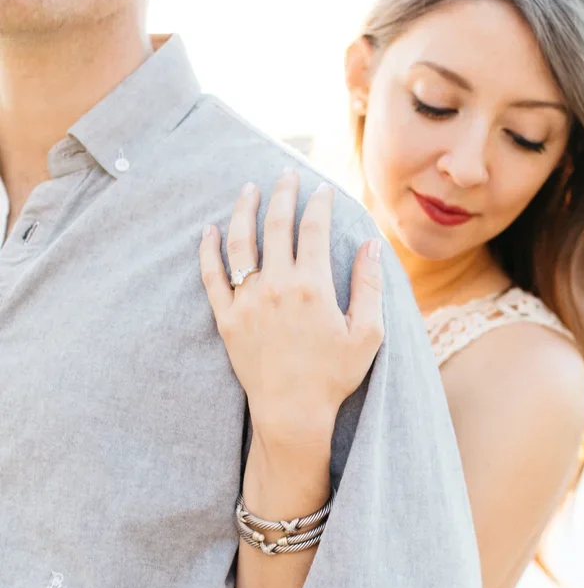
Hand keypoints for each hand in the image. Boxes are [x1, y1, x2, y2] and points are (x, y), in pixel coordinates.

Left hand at [200, 169, 384, 447]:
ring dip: (244, 210)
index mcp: (313, 286)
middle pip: (277, 225)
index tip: (322, 189)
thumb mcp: (367, 334)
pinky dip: (208, 250)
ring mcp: (248, 301)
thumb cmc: (334, 377)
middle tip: (286, 174)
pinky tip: (208, 230)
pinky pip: (211, 276)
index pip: (315, 229)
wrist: (292, 413)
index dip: (319, 204)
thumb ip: (370, 287)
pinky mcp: (227, 319)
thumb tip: (371, 246)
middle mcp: (277, 286)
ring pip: (241, 242)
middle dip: (283, 193)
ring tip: (248, 189)